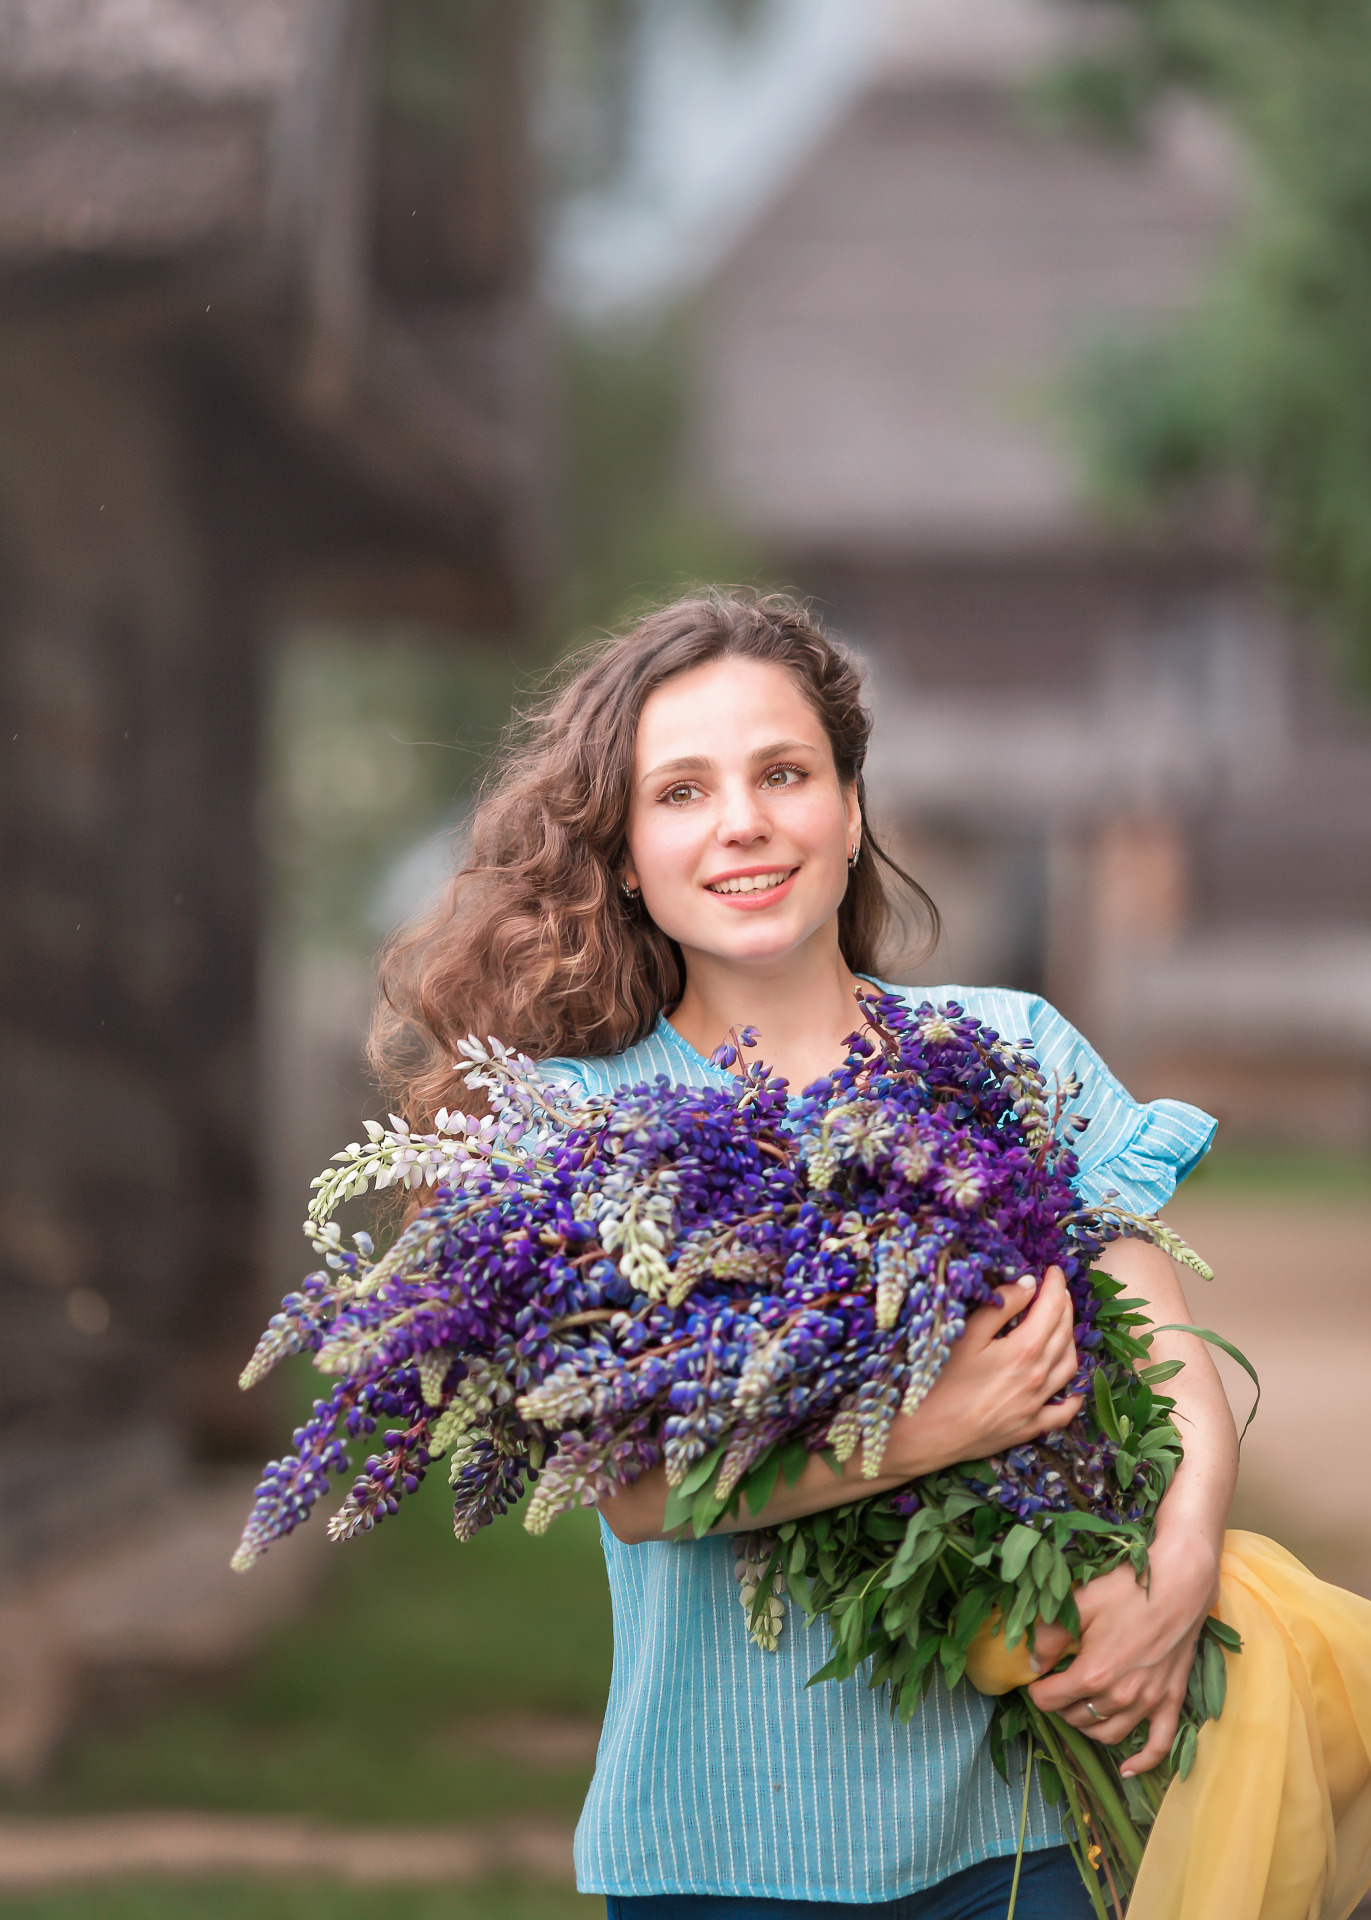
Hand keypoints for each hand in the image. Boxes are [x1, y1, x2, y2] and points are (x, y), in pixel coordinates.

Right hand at [881, 1266, 1082, 1479]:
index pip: (1051, 1309)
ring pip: (1069, 1367)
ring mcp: (1036, 1405)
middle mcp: (1038, 1377)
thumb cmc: (938, 1381)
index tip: (1054, 1270)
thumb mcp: (965, 1335)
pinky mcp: (1028, 1428)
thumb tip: (1029, 1284)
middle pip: (1064, 1334)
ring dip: (1070, 1341)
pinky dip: (1072, 1397)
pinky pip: (1062, 1412)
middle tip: (1058, 1291)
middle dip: (1064, 1307)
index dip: (1056, 1286)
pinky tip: (1073, 1389)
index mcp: (1024, 1350)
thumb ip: (1000, 1306)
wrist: (925, 1435)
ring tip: (1062, 1326)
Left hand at [1027, 1533, 1220, 1773]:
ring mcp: (1149, 1703)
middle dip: (1060, 1705)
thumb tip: (1033, 1662)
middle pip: (1076, 1717)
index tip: (1036, 1679)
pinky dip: (1143, 1762)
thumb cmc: (1127, 1588)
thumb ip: (1049, 1636)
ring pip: (1108, 1734)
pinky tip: (1127, 1770)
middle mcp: (1121, 1697)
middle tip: (1057, 1688)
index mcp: (1093, 1674)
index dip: (1037, 1690)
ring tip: (1079, 1710)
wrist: (1179, 1584)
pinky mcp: (1171, 1701)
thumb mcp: (1078, 1602)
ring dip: (1088, 1727)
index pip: (1050, 1698)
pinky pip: (1159, 1745)